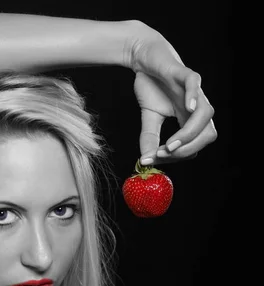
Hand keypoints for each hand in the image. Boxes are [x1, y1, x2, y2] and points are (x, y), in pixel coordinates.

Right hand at [122, 20, 216, 164]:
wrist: (144, 57)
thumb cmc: (151, 86)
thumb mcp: (149, 118)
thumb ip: (150, 139)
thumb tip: (145, 160)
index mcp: (191, 120)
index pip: (195, 146)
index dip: (178, 156)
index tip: (156, 158)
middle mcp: (196, 107)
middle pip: (208, 134)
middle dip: (187, 149)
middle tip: (164, 153)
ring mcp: (192, 90)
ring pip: (205, 114)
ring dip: (189, 134)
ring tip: (171, 144)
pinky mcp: (183, 72)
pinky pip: (195, 84)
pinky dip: (194, 96)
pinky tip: (188, 107)